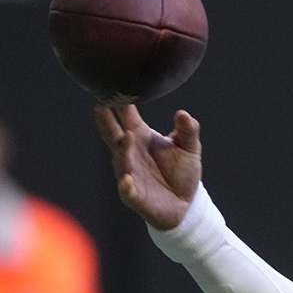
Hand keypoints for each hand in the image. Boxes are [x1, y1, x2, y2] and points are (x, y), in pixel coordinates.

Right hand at [94, 105, 201, 230]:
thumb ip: (188, 131)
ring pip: (122, 160)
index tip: (113, 88)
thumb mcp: (190, 148)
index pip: (126, 116)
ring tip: (126, 137)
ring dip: (123, 150)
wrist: (186, 204)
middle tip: (102, 106)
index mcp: (141, 137)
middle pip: (114, 135)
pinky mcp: (135, 196)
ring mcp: (130, 174)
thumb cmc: (182, 172)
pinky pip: (128, 191)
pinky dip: (126, 186)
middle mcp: (130, 153)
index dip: (119, 103)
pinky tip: (127, 180)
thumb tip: (183, 114)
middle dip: (107, 122)